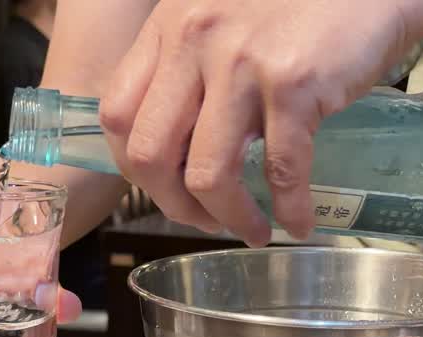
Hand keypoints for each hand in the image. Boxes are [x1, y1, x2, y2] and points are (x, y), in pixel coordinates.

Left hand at [98, 0, 417, 246]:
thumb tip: (182, 143)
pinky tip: (299, 221)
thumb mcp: (224, 17)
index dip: (135, 166)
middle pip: (150, 153)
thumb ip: (193, 65)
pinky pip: (281, 170)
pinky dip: (290, 209)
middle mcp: (195, 40)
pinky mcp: (294, 84)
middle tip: (204, 220)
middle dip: (174, 205)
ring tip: (253, 229)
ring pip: (208, 175)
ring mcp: (242, 62)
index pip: (117, 113)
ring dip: (231, 218)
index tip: (165, 188)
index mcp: (170, 25)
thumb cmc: (304, 4)